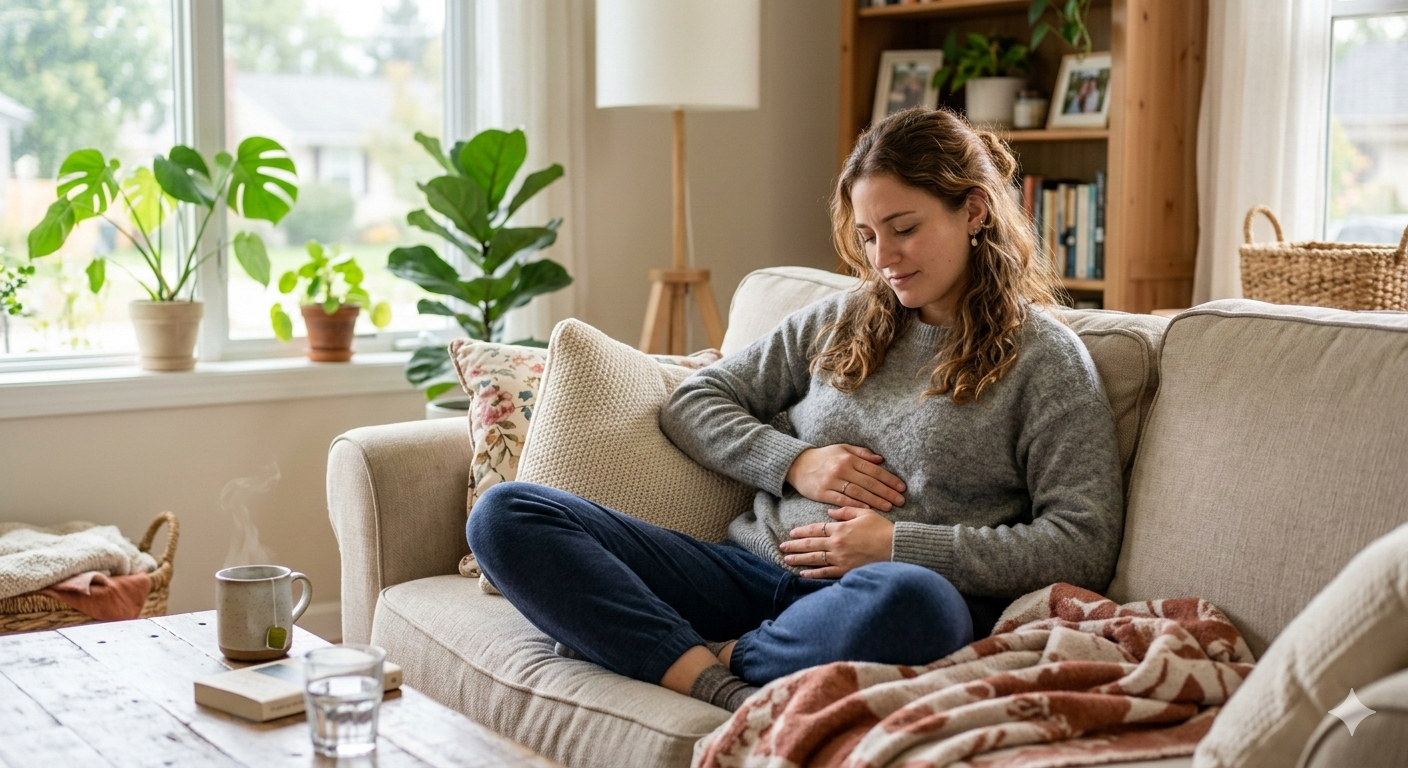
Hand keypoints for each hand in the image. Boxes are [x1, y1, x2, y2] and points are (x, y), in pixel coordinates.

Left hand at [779, 507, 894, 578]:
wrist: (895, 547)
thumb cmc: (882, 529)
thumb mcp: (864, 513)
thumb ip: (845, 511)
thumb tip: (830, 513)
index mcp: (840, 528)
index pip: (816, 529)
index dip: (802, 531)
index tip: (792, 533)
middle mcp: (837, 544)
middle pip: (811, 544)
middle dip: (794, 545)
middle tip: (782, 547)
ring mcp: (840, 558)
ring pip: (814, 559)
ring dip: (799, 559)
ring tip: (787, 559)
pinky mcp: (846, 570)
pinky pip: (825, 572)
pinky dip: (813, 573)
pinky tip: (803, 573)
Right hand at [785, 444, 905, 511]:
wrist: (797, 464)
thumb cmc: (823, 456)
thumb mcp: (842, 448)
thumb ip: (861, 453)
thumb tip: (881, 459)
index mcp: (849, 458)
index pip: (873, 470)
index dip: (889, 479)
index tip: (901, 487)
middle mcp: (842, 469)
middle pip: (868, 483)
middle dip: (887, 492)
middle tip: (901, 501)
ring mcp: (832, 481)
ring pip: (858, 492)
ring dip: (875, 501)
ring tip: (889, 507)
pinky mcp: (823, 493)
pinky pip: (841, 500)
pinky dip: (855, 505)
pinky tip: (867, 510)